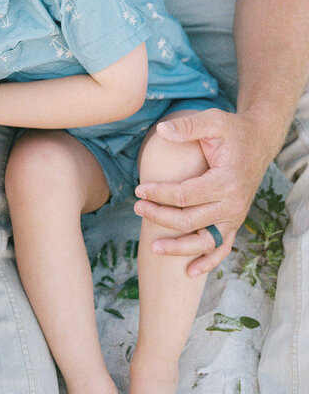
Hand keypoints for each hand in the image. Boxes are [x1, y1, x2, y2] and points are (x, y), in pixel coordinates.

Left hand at [134, 109, 270, 275]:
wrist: (257, 142)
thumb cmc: (232, 131)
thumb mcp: (212, 120)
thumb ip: (187, 126)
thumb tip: (161, 130)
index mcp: (226, 181)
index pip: (185, 195)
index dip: (159, 194)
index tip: (138, 189)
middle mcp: (232, 205)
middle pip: (189, 220)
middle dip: (159, 217)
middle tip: (136, 208)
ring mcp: (235, 217)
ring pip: (204, 241)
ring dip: (178, 248)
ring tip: (152, 247)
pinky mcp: (234, 222)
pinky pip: (222, 248)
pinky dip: (208, 262)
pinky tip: (190, 272)